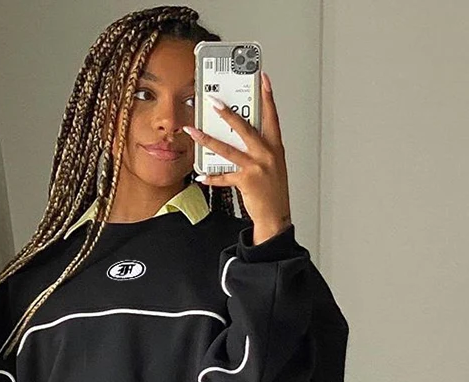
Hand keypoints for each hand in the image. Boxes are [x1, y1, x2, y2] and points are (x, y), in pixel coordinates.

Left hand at [183, 71, 291, 244]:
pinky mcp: (246, 181)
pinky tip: (201, 174)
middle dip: (227, 113)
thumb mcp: (272, 164)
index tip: (262, 79)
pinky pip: (224, 176)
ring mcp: (257, 167)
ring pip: (227, 149)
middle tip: (213, 101)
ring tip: (194, 131)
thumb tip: (239, 135)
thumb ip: (260, 148)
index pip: (272, 116)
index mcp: (275, 147)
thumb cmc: (272, 190)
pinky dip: (211, 176)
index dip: (267, 97)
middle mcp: (267, 154)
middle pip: (245, 127)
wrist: (275, 215)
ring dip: (207, 140)